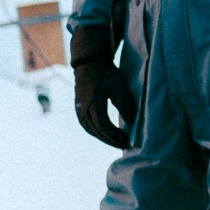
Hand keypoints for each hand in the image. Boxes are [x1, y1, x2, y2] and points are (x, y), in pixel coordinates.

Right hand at [71, 24, 136, 148]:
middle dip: (111, 140)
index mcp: (92, 106)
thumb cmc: (106, 73)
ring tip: (117, 142)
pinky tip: (106, 135)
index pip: (104, 128)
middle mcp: (83, 111)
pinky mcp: (79, 109)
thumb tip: (131, 121)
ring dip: (105, 138)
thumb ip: (125, 104)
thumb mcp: (119, 86)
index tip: (127, 141)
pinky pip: (87, 126)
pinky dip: (98, 133)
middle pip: (98, 132)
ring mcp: (79, 110)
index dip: (116, 137)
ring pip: (92, 131)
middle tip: (125, 145)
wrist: (89, 63)